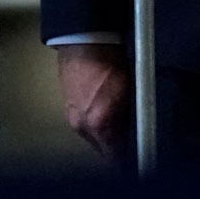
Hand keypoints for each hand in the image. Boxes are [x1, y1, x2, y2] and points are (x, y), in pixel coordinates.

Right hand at [54, 43, 130, 159]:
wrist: (84, 41)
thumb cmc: (109, 61)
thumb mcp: (130, 93)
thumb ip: (129, 120)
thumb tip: (132, 135)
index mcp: (99, 125)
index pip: (113, 157)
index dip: (124, 160)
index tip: (132, 159)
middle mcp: (82, 126)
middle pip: (100, 150)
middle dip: (113, 148)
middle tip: (126, 141)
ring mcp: (72, 116)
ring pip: (91, 137)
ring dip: (102, 135)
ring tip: (115, 122)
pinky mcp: (67, 106)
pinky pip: (83, 123)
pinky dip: (92, 122)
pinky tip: (100, 109)